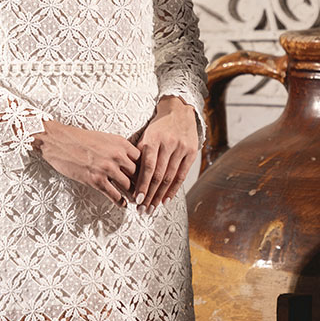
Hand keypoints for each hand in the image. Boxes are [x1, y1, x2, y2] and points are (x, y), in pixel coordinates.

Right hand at [31, 120, 140, 206]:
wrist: (58, 140)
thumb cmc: (80, 138)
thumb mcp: (105, 138)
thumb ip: (119, 148)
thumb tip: (130, 161)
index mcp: (121, 143)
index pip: (143, 160)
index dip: (147, 171)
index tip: (150, 179)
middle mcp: (117, 155)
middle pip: (138, 174)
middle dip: (143, 186)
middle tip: (146, 194)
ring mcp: (107, 168)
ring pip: (128, 186)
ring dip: (134, 196)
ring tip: (137, 202)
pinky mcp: (95, 180)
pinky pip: (114, 194)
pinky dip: (120, 201)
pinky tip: (123, 204)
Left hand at [132, 95, 199, 209]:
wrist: (179, 110)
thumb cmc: (158, 126)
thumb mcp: (145, 135)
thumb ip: (138, 153)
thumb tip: (128, 177)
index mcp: (153, 139)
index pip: (147, 167)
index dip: (142, 185)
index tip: (137, 199)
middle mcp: (168, 144)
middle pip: (158, 175)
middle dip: (150, 195)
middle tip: (143, 209)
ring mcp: (181, 148)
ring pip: (170, 177)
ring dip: (161, 196)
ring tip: (153, 208)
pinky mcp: (191, 152)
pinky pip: (182, 174)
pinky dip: (174, 189)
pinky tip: (166, 199)